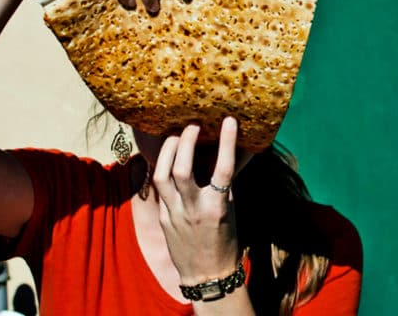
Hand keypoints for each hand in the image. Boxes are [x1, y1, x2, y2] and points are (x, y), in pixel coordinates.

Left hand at [152, 118, 240, 283]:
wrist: (206, 276)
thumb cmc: (226, 240)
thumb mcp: (232, 210)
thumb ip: (228, 182)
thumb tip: (239, 152)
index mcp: (217, 208)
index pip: (223, 169)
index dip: (227, 142)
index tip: (229, 120)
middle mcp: (193, 210)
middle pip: (182, 170)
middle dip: (185, 142)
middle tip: (193, 125)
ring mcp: (174, 214)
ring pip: (161, 176)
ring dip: (167, 151)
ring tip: (176, 136)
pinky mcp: (162, 217)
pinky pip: (158, 187)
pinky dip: (162, 168)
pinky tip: (167, 156)